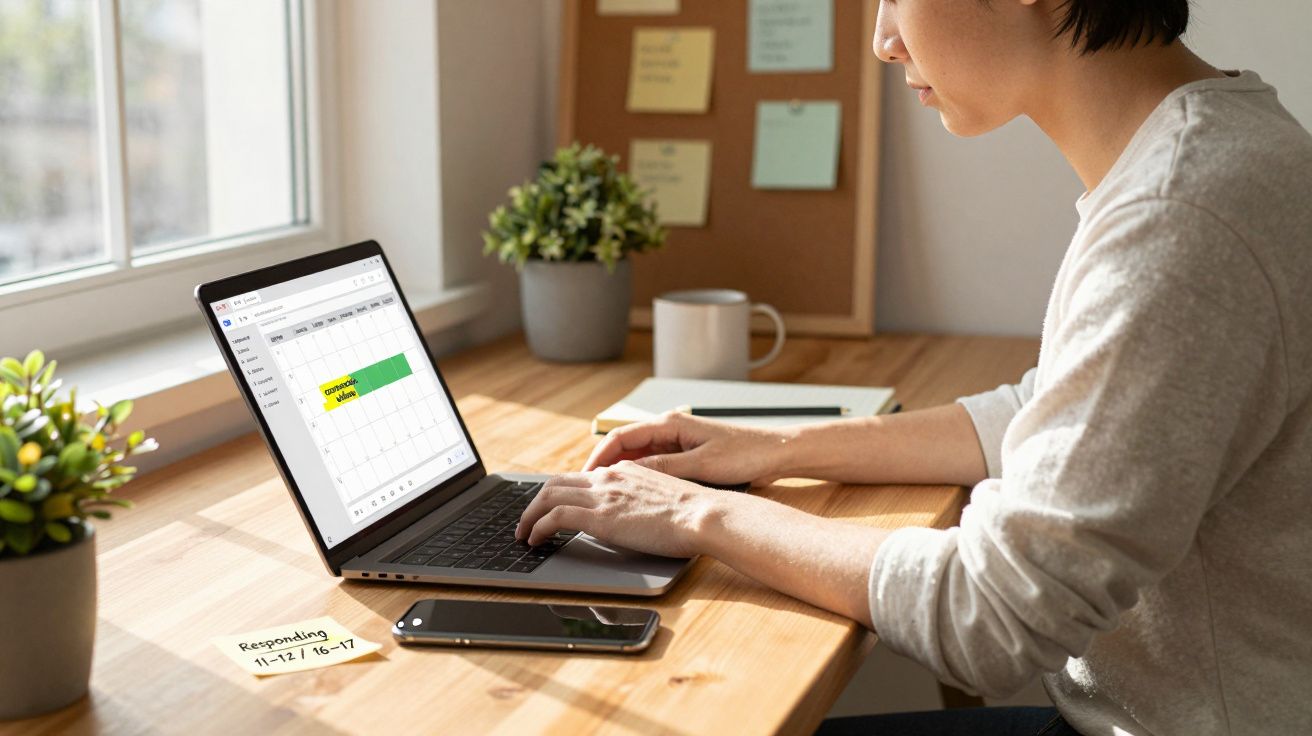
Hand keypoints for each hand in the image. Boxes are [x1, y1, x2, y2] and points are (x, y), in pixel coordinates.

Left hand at [514, 461, 727, 557]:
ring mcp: (602, 495)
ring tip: (523, 533)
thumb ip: (641, 499)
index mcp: (625, 470)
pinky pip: (554, 517)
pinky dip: (537, 527)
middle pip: (556, 482)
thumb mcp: (662, 496)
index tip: (552, 507)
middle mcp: (608, 477)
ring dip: (529, 516)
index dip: (561, 492)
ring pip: (548, 496)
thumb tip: (633, 516)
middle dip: (536, 502)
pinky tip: (534, 540)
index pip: (581, 477)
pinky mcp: (598, 516)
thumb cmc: (694, 513)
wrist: (702, 514)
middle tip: (528, 520)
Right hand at [585, 411, 795, 486]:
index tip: (585, 476)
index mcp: (670, 424)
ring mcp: (678, 443)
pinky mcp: (686, 457)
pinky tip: (633, 496)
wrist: (775, 453)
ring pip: (638, 458)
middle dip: (603, 467)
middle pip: (625, 447)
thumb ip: (664, 468)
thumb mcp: (701, 465)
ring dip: (620, 475)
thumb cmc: (745, 453)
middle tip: (586, 491)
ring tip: (603, 497)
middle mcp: (670, 430)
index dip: (599, 456)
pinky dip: (640, 479)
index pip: (621, 437)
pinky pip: (653, 466)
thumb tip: (628, 475)